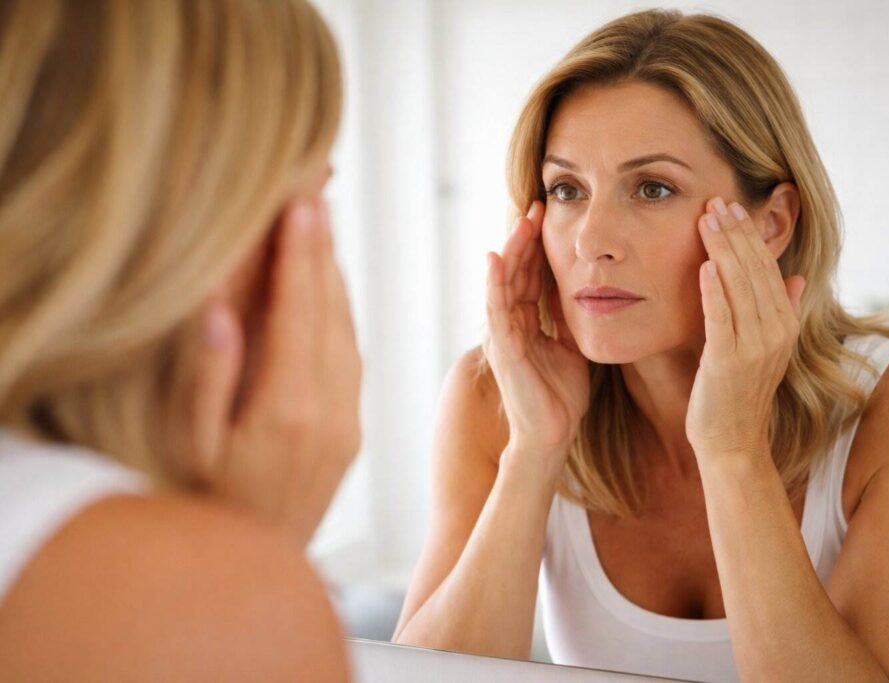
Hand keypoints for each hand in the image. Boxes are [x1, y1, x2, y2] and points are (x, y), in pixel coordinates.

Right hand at [187, 197, 361, 544]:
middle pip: (331, 310)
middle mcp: (329, 411)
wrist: (255, 572)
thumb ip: (209, 378)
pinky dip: (340, 313)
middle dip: (323, 248)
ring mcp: (346, 423)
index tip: (303, 199)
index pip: (299, 309)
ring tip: (321, 227)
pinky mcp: (350, 433)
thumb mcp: (193, 450)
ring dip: (335, 276)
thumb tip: (224, 308)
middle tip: (317, 191)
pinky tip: (328, 290)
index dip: (300, 251)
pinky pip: (351, 357)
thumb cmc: (206, 509)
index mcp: (288, 408)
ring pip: (347, 330)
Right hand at [483, 201, 588, 468]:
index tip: (550, 215)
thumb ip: (570, 319)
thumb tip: (586, 290)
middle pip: (515, 272)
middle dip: (525, 239)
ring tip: (522, 221)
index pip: (530, 275)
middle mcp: (510, 324)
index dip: (539, 246)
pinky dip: (494, 283)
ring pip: (503, 283)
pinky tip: (496, 258)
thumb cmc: (560, 396)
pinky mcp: (502, 350)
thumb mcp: (572, 347)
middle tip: (537, 206)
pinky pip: (495, 310)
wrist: (552, 435)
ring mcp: (502, 335)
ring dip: (511, 251)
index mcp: (527, 323)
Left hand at [685, 197, 804, 460]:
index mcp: (785, 324)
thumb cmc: (739, 392)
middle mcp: (775, 333)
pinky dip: (715, 290)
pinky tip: (705, 265)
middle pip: (755, 270)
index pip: (768, 268)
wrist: (732, 441)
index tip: (732, 206)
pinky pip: (722, 319)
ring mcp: (754, 348)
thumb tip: (794, 277)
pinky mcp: (728, 362)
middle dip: (735, 233)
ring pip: (740, 287)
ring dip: (723, 250)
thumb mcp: (765, 348)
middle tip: (715, 201)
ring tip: (706, 219)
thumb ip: (779, 310)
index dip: (750, 235)